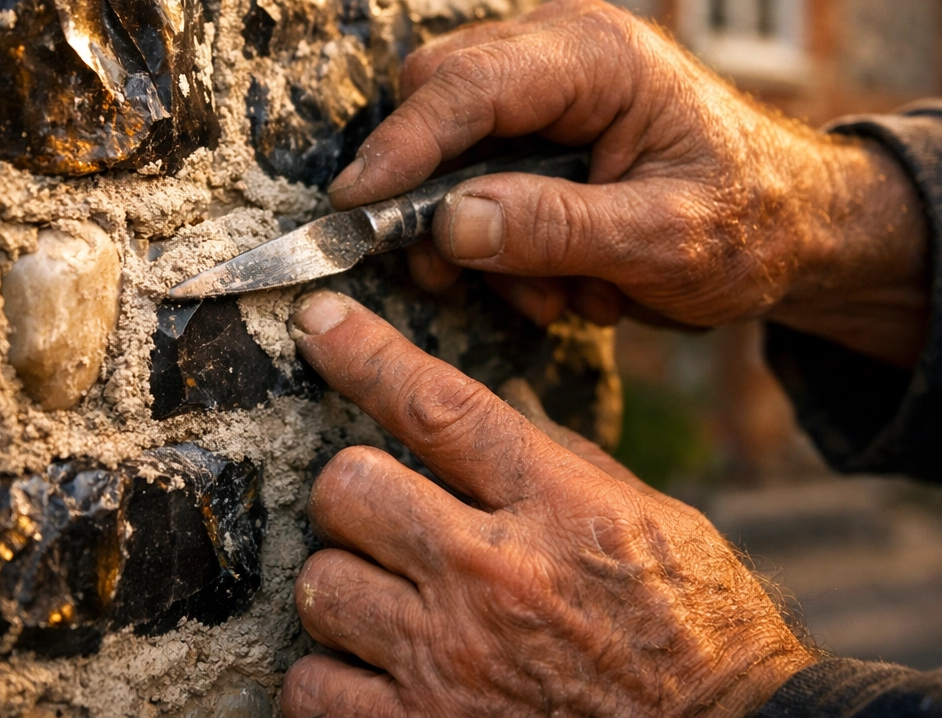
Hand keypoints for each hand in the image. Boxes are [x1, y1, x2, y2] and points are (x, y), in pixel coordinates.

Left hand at [281, 291, 813, 717]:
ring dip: (345, 584)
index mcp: (555, 505)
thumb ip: (556, 459)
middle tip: (386, 512)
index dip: (365, 352)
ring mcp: (452, 664)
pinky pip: (311, 689)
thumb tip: (487, 411)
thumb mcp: (647, 514)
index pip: (437, 406)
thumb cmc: (692, 625)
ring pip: (320, 585)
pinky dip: (331, 677)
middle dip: (356, 490)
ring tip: (390, 598)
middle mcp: (493, 577)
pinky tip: (375, 669)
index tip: (320, 322)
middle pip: (349, 487)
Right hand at [328, 0, 929, 366]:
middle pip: (438, 96)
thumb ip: (558, 229)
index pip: (468, 85)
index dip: (401, 147)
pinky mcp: (539, 120)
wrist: (793, 222)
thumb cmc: (750, 223)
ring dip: (470, 228)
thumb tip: (446, 225)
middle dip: (427, 191)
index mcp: (598, 56)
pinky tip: (552, 274)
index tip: (352, 207)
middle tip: (447, 274)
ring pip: (447, 139)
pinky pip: (474, 166)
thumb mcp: (667, 240)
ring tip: (546, 293)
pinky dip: (493, 231)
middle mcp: (560, 48)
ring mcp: (546, 80)